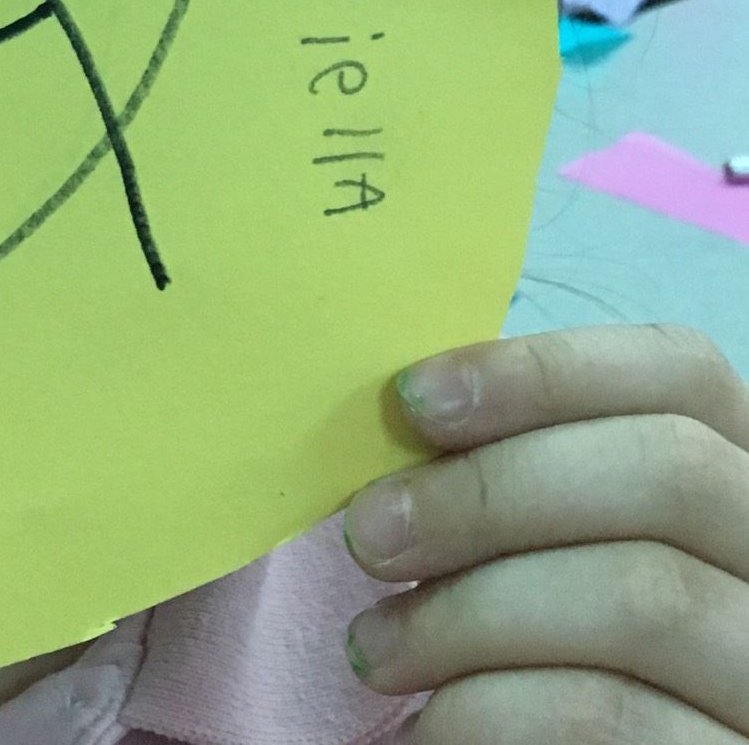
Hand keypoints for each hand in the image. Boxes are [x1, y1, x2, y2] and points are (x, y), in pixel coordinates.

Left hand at [344, 326, 748, 740]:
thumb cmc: (546, 647)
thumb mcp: (550, 542)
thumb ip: (519, 470)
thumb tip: (408, 408)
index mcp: (740, 481)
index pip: (681, 373)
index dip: (544, 370)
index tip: (411, 399)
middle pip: (667, 474)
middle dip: (492, 493)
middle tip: (369, 535)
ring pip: (641, 599)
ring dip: (469, 615)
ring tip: (377, 648)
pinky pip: (612, 718)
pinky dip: (490, 711)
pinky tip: (427, 724)